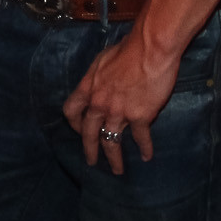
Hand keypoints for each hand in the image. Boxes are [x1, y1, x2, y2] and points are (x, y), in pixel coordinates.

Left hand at [61, 26, 180, 174]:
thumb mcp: (101, 60)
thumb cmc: (127, 50)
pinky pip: (140, 138)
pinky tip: (147, 156)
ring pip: (111, 142)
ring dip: (114, 159)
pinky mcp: (140, 117)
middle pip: (89, 134)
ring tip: (116, 170)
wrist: (150, 50)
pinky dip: (145, 148)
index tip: (80, 131)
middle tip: (91, 163)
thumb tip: (99, 83)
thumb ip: (97, 78)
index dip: (74, 124)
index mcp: (88, 89)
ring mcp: (118, 113)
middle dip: (89, 151)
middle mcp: (99, 104)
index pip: (71, 111)